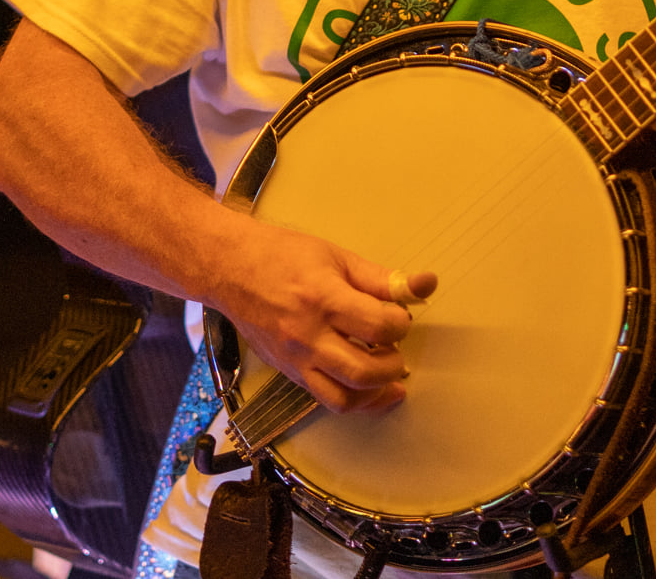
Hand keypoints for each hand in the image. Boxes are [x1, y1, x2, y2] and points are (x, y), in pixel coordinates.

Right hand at [213, 217, 436, 414]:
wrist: (230, 269)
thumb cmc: (285, 255)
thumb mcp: (337, 257)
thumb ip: (381, 278)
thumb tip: (424, 285)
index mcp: (324, 299)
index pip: (378, 326)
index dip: (401, 323)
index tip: (401, 314)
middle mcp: (308, 336)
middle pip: (363, 371)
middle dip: (393, 364)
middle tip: (397, 347)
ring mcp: (294, 360)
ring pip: (343, 398)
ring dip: (375, 393)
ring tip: (389, 374)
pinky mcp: (287, 373)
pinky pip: (323, 399)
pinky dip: (353, 399)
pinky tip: (369, 389)